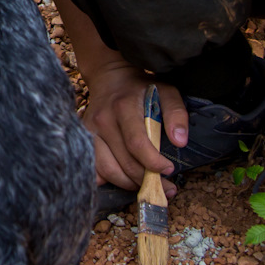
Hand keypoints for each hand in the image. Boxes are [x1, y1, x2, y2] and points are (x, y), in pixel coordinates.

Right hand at [81, 57, 188, 194]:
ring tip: (146, 184)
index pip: (136, 144)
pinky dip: (108, 180)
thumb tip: (180, 141)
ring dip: (129, 184)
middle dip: (147, 180)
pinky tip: (124, 180)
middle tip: (165, 186)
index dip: (153, 163)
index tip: (169, 169)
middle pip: (124, 162)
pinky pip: (94, 169)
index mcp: (124, 107)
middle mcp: (103, 121)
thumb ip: (176, 113)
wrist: (110, 78)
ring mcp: (90, 132)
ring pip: (107, 170)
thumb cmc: (141, 88)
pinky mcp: (84, 140)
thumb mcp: (166, 92)